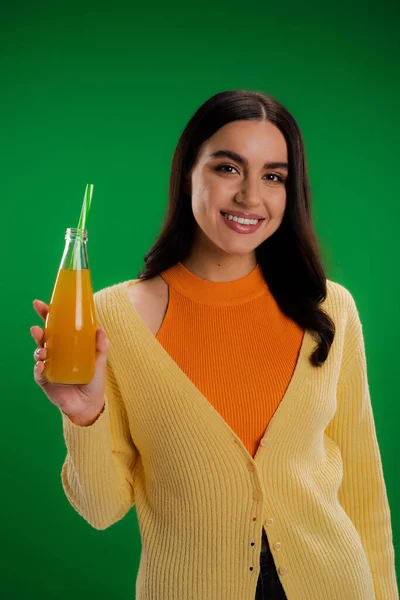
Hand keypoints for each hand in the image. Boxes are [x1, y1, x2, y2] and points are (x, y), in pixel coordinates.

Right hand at [31, 299, 108, 425]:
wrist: (90, 404)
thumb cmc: (94, 380)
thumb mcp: (100, 361)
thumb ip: (101, 346)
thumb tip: (100, 329)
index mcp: (67, 344)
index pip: (55, 326)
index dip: (47, 315)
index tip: (42, 304)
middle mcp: (56, 353)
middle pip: (43, 337)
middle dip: (38, 330)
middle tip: (36, 327)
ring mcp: (49, 366)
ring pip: (39, 353)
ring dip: (38, 349)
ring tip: (43, 351)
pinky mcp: (46, 381)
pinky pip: (39, 373)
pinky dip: (38, 368)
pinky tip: (41, 366)